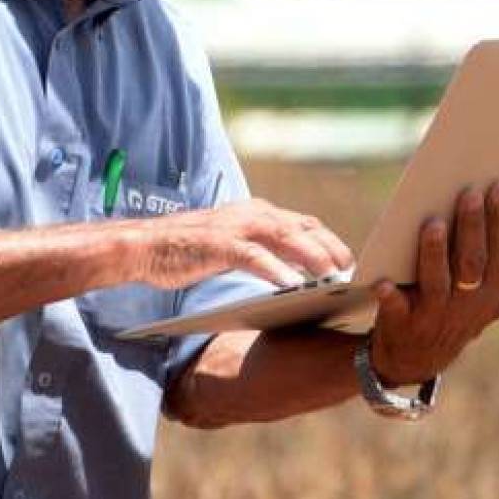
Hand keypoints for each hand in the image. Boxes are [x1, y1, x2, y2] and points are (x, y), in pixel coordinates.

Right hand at [133, 199, 354, 289]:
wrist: (146, 245)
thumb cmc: (190, 250)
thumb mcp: (234, 245)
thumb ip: (264, 249)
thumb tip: (298, 270)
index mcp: (257, 213)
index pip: (305, 223)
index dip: (330, 241)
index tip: (350, 262)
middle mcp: (251, 214)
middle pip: (303, 227)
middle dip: (330, 248)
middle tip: (351, 271)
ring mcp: (235, 227)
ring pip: (285, 237)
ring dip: (312, 256)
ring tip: (332, 276)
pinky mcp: (219, 244)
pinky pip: (254, 256)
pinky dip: (276, 269)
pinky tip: (293, 285)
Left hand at [367, 182, 498, 386]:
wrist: (416, 358)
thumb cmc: (453, 309)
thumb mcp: (486, 296)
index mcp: (494, 296)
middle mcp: (469, 307)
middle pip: (474, 263)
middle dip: (473, 227)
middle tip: (469, 192)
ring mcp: (436, 317)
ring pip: (439, 283)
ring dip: (436, 253)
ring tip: (434, 223)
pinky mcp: (403, 324)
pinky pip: (397, 309)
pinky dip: (391, 296)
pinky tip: (383, 282)